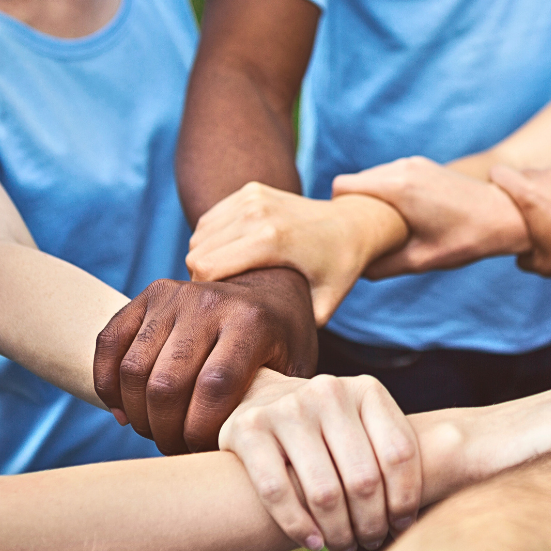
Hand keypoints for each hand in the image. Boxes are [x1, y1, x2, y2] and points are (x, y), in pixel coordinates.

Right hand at [93, 268, 318, 454]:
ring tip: (156, 431)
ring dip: (138, 414)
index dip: (200, 430)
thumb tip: (250, 456)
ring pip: (133, 369)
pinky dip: (108, 385)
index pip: (213, 387)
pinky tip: (126, 411)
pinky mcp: (148, 295)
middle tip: (176, 447)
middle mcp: (210, 303)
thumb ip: (272, 406)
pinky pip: (108, 343)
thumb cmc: (281, 344)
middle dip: (166, 430)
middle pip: (167, 383)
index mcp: (251, 323)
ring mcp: (175, 296)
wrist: (269, 292)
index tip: (202, 450)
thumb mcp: (293, 371)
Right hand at [186, 182, 377, 325]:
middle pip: (198, 253)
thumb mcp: (323, 306)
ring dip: (208, 258)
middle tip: (229, 297)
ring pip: (200, 236)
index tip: (225, 309)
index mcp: (272, 241)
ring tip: (234, 277)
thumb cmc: (337, 269)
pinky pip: (211, 220)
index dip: (207, 295)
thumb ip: (293, 330)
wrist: (352, 224)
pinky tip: (237, 255)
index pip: (206, 269)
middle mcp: (258, 212)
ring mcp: (252, 197)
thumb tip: (266, 360)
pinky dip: (215, 239)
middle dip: (205, 279)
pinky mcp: (250, 190)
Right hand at [221, 370, 420, 550]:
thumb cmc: (329, 428)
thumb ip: (390, 454)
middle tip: (372, 543)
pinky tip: (314, 543)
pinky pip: (277, 493)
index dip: (406, 500)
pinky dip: (299, 527)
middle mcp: (328, 392)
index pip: (399, 455)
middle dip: (372, 523)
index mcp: (367, 390)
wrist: (261, 397)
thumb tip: (425, 516)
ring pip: (324, 491)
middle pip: (365, 479)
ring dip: (339, 533)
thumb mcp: (365, 425)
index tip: (402, 526)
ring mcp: (287, 409)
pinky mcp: (248, 430)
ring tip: (345, 548)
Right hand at [332, 156, 529, 277]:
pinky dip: (389, 192)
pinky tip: (402, 216)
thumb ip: (381, 266)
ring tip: (385, 228)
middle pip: (355, 182)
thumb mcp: (420, 261)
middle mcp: (402, 167)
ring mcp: (414, 162)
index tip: (347, 233)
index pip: (341, 187)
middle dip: (354, 206)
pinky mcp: (425, 164)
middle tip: (364, 236)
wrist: (505, 215)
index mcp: (397, 187)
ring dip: (373, 199)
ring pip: (373, 177)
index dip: (338, 210)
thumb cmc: (465, 239)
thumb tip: (355, 270)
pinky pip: (391, 175)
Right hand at [490, 165, 550, 291]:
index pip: (498, 172)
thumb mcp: (539, 263)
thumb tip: (518, 249)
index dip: (497, 185)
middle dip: (524, 190)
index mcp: (530, 195)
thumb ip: (520, 250)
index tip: (501, 199)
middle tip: (529, 213)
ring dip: (550, 190)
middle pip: (526, 174)